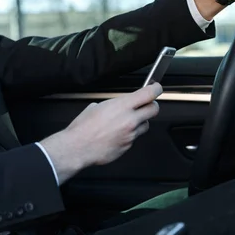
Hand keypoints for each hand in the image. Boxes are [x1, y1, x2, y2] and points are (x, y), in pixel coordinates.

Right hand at [40, 83, 161, 183]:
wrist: (78, 147)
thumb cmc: (83, 127)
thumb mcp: (96, 106)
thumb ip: (113, 105)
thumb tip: (118, 106)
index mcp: (122, 106)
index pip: (149, 94)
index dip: (155, 88)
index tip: (155, 87)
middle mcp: (130, 120)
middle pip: (154, 109)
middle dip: (151, 105)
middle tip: (145, 105)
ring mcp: (130, 134)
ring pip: (145, 125)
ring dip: (139, 122)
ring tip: (124, 122)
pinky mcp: (128, 146)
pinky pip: (134, 138)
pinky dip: (128, 135)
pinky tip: (116, 134)